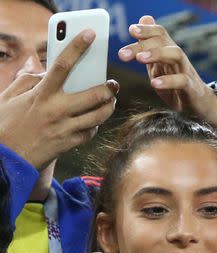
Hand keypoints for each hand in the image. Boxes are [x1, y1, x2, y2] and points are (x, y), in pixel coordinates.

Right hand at [0, 29, 117, 169]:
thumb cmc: (6, 125)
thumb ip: (27, 80)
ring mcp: (65, 128)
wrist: (6, 159)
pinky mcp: (69, 144)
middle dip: (109, 88)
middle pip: (95, 94)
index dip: (77, 46)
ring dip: (109, 107)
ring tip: (109, 101)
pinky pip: (91, 132)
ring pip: (99, 115)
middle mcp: (56, 110)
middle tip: (112, 85)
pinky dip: (94, 125)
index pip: (63, 64)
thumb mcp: (9, 97)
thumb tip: (44, 72)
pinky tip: (92, 121)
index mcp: (41, 94)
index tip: (90, 34)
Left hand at [118, 15, 216, 126]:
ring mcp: (186, 71)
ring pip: (176, 54)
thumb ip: (149, 45)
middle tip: (123, 54)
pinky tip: (155, 83)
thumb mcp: (159, 65)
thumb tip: (144, 18)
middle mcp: (178, 58)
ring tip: (140, 59)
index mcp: (168, 52)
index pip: (159, 33)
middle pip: (163, 41)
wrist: (198, 106)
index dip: (146, 29)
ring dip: (157, 53)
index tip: (131, 31)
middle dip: (142, 44)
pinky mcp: (191, 88)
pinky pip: (182, 80)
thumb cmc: (177, 86)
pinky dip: (168, 81)